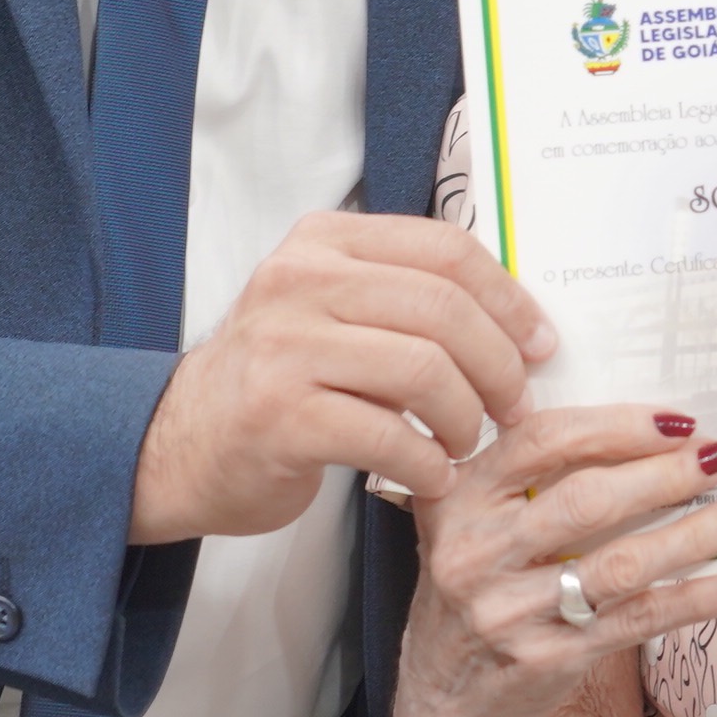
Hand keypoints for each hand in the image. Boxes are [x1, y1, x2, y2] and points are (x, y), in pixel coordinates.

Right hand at [128, 210, 558, 542]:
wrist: (177, 446)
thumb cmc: (277, 381)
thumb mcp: (332, 310)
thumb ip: (403, 296)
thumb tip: (517, 318)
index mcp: (324, 241)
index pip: (445, 249)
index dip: (508, 298)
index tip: (539, 343)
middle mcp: (299, 281)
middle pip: (443, 309)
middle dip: (499, 365)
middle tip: (515, 406)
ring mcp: (284, 348)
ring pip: (424, 370)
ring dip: (467, 418)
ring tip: (467, 442)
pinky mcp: (279, 418)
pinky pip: (389, 436)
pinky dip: (428, 464)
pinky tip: (431, 475)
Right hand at [394, 408, 716, 716]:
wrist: (444, 697)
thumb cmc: (476, 588)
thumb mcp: (473, 523)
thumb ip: (528, 477)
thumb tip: (649, 435)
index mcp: (457, 499)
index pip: (542, 442)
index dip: (616, 426)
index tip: (676, 420)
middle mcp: (474, 554)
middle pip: (587, 500)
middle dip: (665, 475)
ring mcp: (509, 613)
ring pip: (620, 563)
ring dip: (693, 534)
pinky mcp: (547, 660)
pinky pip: (637, 621)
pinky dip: (694, 599)